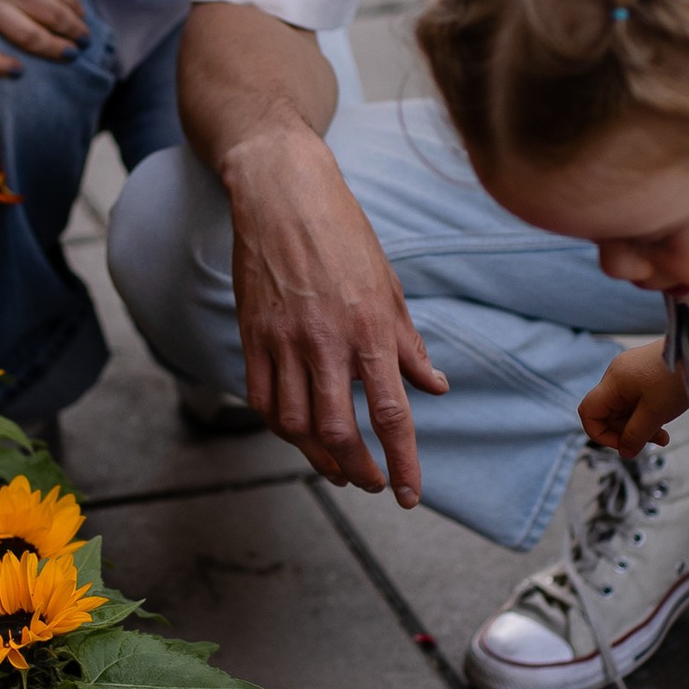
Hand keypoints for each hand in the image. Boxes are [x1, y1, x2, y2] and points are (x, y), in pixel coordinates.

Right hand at [226, 121, 447, 506]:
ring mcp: (283, 340)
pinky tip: (297, 433)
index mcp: (370, 329)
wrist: (283, 194)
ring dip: (317, 457)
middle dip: (357, 470)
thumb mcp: (389, 287)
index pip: (390, 413)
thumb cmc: (344, 236)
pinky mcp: (252, 335)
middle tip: (371, 483)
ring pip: (294, 424)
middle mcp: (325, 341)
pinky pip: (261, 398)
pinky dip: (280, 426)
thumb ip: (409, 345)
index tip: (410, 495)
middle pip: (337, 432)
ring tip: (337, 468)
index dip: (402, 462)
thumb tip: (435, 388)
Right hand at [580, 342, 685, 462]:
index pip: (589, 412)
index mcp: (613, 382)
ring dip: (641, 425)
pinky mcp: (644, 371)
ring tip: (663, 434)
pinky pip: (637, 398)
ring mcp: (631, 371)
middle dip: (629, 431)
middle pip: (610, 413)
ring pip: (625, 408)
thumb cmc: (676, 378)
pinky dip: (648, 412)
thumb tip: (625, 453)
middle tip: (654, 439)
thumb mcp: (654, 414)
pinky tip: (664, 417)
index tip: (624, 444)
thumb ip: (635, 436)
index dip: (600, 434)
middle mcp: (617, 374)